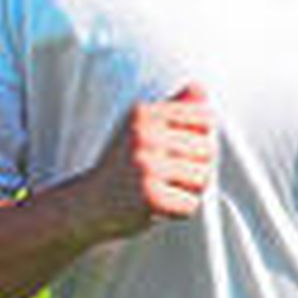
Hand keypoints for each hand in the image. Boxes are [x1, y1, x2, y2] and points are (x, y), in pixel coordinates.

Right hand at [74, 83, 215, 242]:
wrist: (89, 202)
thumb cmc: (122, 164)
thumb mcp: (142, 127)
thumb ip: (174, 107)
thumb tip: (200, 86)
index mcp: (143, 114)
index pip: (206, 117)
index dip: (202, 136)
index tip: (180, 147)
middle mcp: (143, 136)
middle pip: (208, 150)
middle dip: (197, 166)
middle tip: (168, 174)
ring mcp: (146, 166)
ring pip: (203, 178)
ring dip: (189, 189)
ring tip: (163, 187)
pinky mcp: (150, 197)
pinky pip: (190, 204)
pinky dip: (179, 210)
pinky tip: (158, 205)